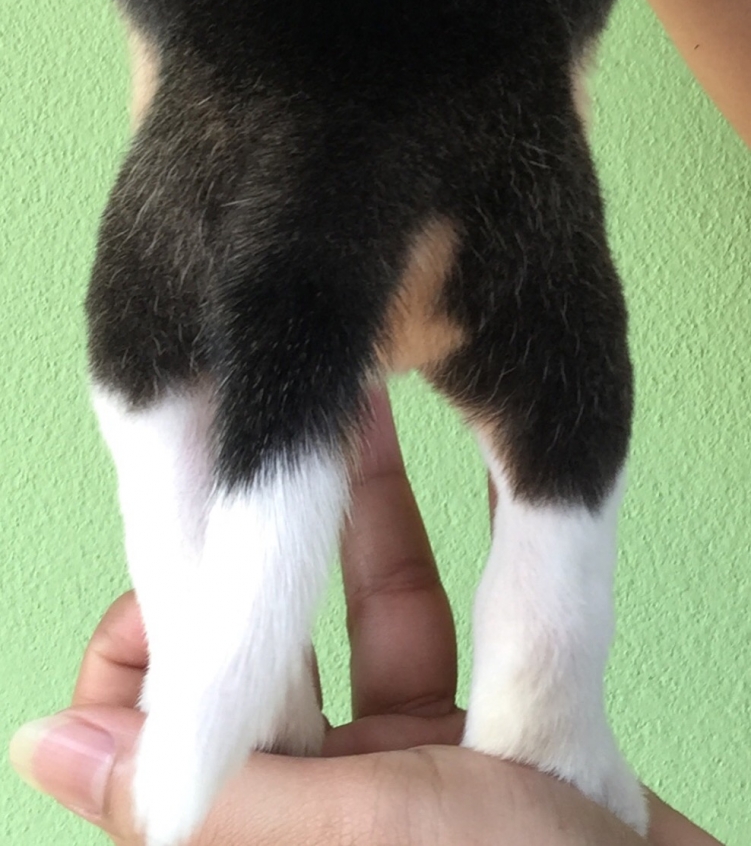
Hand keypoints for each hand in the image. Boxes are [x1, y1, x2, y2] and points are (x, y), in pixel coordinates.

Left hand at [10, 391, 714, 844]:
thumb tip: (42, 744)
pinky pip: (417, 619)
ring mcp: (400, 782)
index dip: (150, 662)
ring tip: (320, 399)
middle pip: (240, 685)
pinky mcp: (476, 737)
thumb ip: (219, 793)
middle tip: (233, 451)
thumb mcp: (363, 838)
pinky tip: (392, 442)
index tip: (168, 573)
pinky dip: (402, 536)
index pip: (152, 765)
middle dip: (236, 567)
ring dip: (323, 519)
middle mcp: (323, 821)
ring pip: (333, 629)